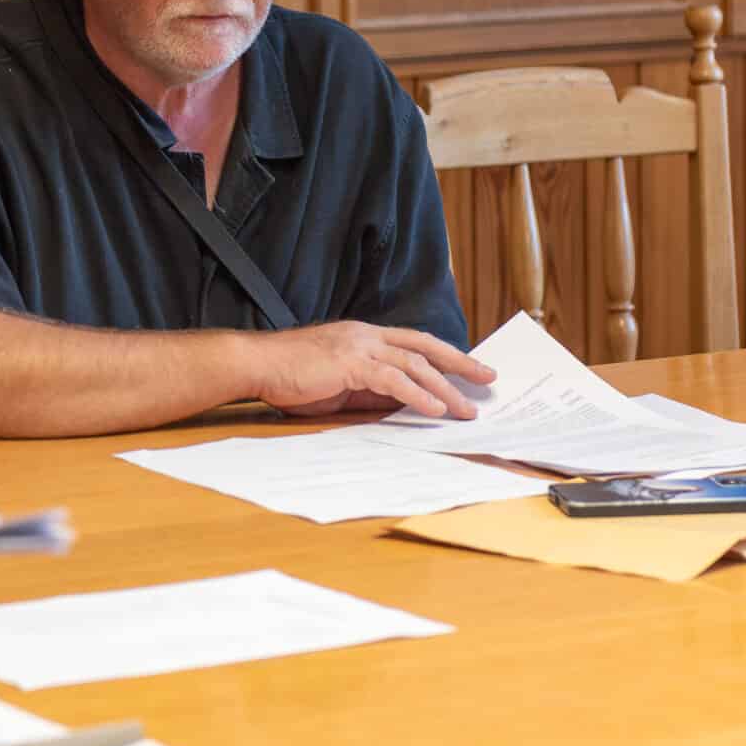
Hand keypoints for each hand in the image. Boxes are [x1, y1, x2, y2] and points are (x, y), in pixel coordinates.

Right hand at [245, 322, 492, 419]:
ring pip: (415, 364)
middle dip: (460, 363)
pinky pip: (393, 380)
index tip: (469, 368)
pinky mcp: (350, 363)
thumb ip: (370, 389)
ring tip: (466, 409)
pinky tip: (435, 409)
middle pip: (424, 346)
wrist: (258, 365)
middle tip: (487, 378)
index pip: (414, 342)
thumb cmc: (291, 376)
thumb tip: (403, 404)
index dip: (444, 355)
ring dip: (445, 388)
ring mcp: (359, 346)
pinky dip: (418, 395)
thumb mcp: (339, 383)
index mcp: (364, 336)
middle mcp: (366, 335)